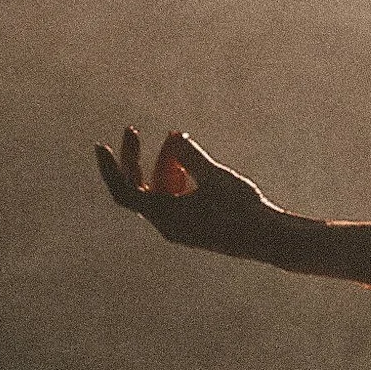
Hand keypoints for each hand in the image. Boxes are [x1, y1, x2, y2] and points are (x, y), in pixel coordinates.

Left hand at [96, 126, 276, 258]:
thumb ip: (191, 155)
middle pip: (141, 187)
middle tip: (132, 130)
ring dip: (164, 164)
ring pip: (161, 191)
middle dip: (139, 159)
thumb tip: (174, 137)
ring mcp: (181, 226)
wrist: (269, 239)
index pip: (125, 191)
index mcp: (164, 216)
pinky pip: (176, 199)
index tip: (101, 145)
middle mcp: (167, 224)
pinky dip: (177, 178)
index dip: (111, 168)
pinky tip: (188, 162)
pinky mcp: (195, 225)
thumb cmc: (242, 208)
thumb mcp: (215, 176)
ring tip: (175, 139)